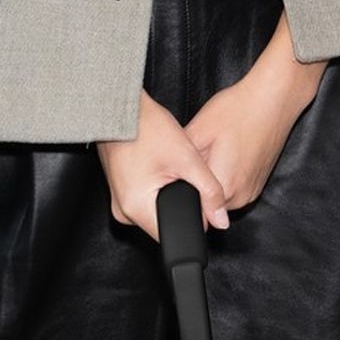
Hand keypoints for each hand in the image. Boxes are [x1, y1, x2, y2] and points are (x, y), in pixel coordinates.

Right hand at [95, 88, 230, 238]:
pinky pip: (144, 199)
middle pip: (165, 221)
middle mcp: (123, 211)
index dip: (193, 215)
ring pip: (155, 209)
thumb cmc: (146, 127)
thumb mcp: (186, 159)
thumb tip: (221, 218)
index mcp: (137, 208)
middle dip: (179, 200)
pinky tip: (156, 165)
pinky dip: (155, 186)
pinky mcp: (120, 192)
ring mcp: (119, 202)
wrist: (119, 107)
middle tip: (176, 170)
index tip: (193, 191)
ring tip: (164, 165)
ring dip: (166, 192)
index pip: (175, 231)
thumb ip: (209, 191)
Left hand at [181, 8, 324, 214]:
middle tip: (195, 155)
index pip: (189, 204)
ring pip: (218, 194)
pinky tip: (226, 152)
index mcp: (223, 189)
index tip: (174, 171)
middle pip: (203, 201)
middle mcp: (240, 198)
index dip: (178, 187)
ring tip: (214, 151)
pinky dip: (224, 174)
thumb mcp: (198, 132)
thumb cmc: (240, 110)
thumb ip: (180, 163)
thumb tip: (164, 177)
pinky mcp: (257, 184)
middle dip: (194, 182)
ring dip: (210, 179)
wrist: (275, 98)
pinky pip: (233, 187)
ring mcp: (251, 192)